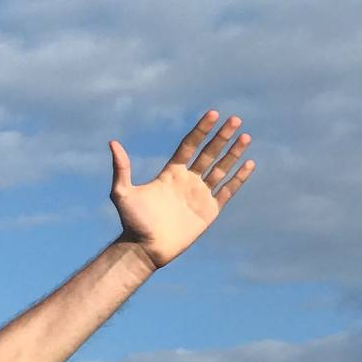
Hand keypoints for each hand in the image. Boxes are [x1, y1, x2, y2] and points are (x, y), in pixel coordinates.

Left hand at [110, 110, 254, 267]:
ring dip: (234, 153)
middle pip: (208, 153)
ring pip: (221, 168)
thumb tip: (112, 142)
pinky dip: (239, 178)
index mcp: (170, 173)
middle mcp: (187, 180)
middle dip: (222, 136)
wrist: (145, 248)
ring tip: (245, 136)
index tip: (213, 114)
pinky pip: (228, 190)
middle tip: (235, 119)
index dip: (201, 130)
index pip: (189, 146)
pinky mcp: (210, 210)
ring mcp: (200, 194)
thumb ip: (121, 168)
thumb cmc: (132, 222)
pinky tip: (249, 163)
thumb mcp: (122, 193)